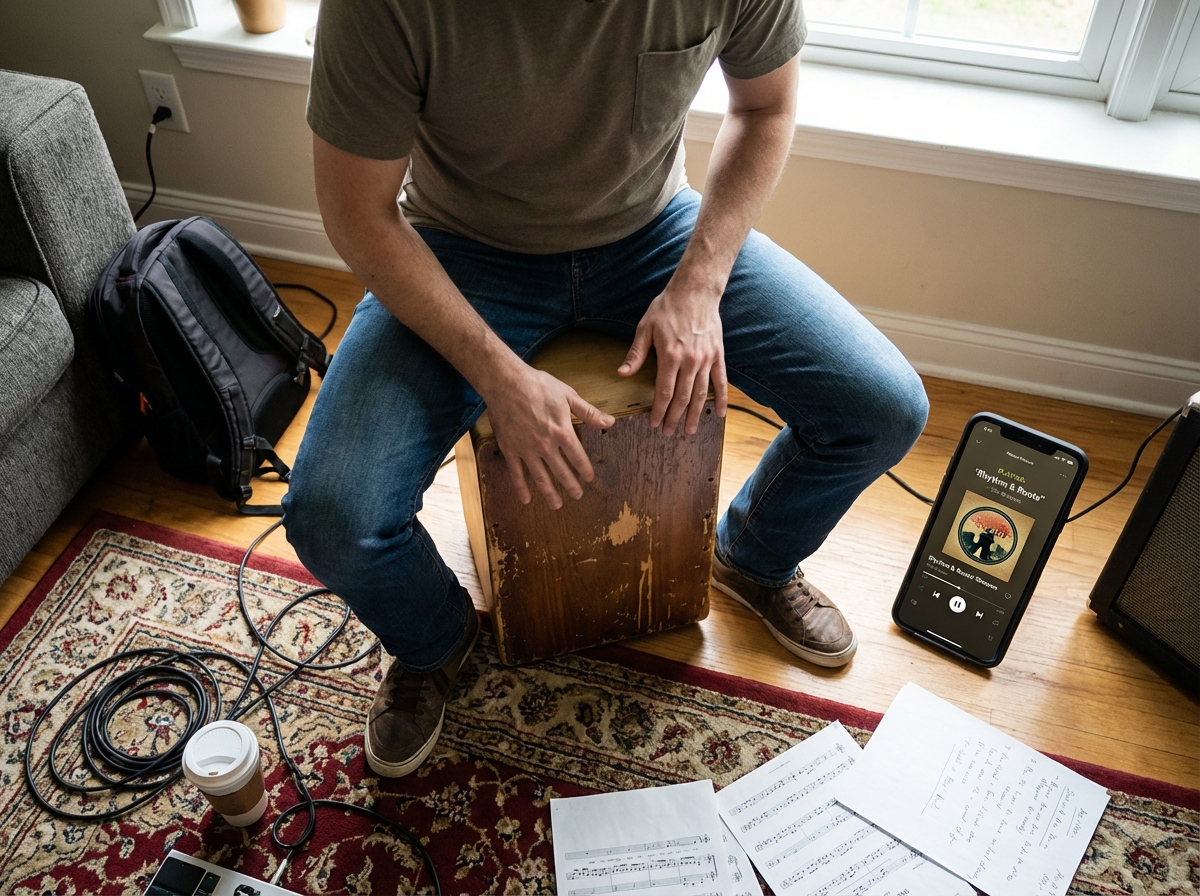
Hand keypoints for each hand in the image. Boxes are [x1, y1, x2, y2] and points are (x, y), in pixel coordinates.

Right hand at [484, 364, 615, 508]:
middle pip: (561, 471)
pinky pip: (516, 472)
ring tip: (556, 505)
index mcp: (562, 432)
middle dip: (571, 485)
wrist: (506, 382)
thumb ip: (589, 413)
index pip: (577, 457)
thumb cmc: (538, 385)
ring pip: (540, 477)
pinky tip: (526, 499)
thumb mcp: (568, 396)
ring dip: (549, 492)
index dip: (584, 469)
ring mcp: (526, 449)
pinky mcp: (510, 449)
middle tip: (577, 495)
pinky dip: (521, 487)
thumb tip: (610, 423)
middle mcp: (545, 445)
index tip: (589, 478)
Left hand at [618, 285, 727, 435]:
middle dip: (675, 418)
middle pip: (682, 397)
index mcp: (670, 355)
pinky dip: (721, 400)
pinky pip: (721, 382)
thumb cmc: (667, 307)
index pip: (664, 391)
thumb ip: (636, 353)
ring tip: (689, 430)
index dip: (659, 410)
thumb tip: (622, 374)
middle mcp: (690, 361)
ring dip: (695, 414)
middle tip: (669, 433)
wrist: (695, 290)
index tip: (654, 423)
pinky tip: (719, 414)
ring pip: (701, 394)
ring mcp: (706, 359)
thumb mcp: (645, 327)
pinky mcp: (718, 355)